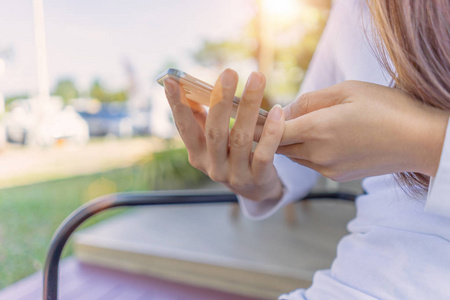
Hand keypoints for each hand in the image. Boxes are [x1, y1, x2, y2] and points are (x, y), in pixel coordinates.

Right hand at [164, 69, 284, 201]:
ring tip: (257, 78)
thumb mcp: (213, 142)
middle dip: (220, 100)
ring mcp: (235, 175)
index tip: (171, 79)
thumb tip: (189, 88)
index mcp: (197, 155)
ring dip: (249, 106)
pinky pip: (264, 154)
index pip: (184, 127)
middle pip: (215, 132)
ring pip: (240, 138)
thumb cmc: (232, 156)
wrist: (256, 190)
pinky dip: (271, 132)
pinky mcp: (258, 178)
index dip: (177, 105)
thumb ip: (202, 119)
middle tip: (229, 72)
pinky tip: (277, 110)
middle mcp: (212, 166)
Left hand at [278, 81, 448, 180]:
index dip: (261, 123)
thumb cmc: (387, 108)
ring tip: (290, 126)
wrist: (420, 141)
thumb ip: (311, 100)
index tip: (250, 116)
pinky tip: (318, 138)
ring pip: (295, 155)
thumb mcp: (347, 90)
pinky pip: (311, 163)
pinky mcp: (337, 176)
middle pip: (280, 145)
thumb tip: (286, 110)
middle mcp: (318, 153)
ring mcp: (327, 168)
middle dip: (271, 134)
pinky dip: (307, 151)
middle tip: (263, 121)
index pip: (274, 130)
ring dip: (289, 142)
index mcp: (319, 129)